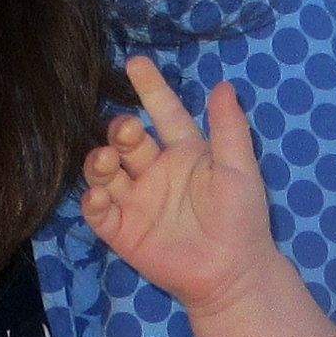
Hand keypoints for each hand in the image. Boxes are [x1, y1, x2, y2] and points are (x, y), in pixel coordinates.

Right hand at [81, 57, 276, 311]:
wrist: (233, 273)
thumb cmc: (242, 219)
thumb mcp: (240, 170)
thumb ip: (230, 129)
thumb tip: (223, 85)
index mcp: (184, 152)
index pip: (163, 113)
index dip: (151, 89)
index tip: (136, 63)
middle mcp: (155, 172)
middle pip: (126, 141)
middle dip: (120, 131)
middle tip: (126, 133)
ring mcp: (136, 201)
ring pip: (105, 171)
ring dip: (99, 161)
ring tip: (107, 161)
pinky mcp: (122, 231)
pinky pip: (98, 211)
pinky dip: (94, 200)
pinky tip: (101, 195)